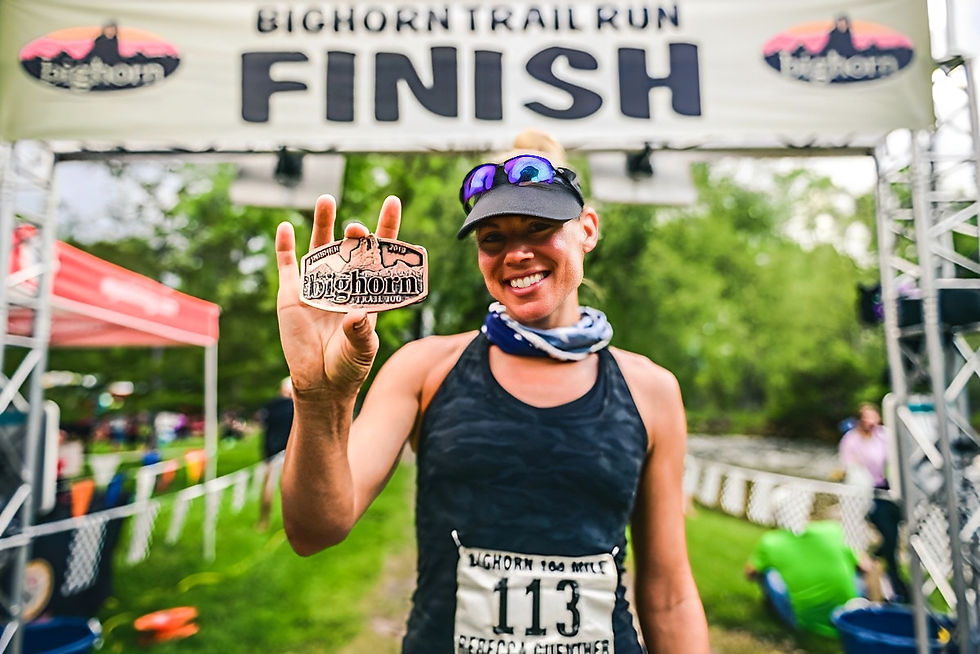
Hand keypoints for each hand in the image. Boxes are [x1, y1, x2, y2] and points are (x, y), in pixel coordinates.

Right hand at [275, 194, 401, 393]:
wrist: (320, 384)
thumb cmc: (349, 367)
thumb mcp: (362, 350)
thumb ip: (361, 332)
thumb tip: (357, 315)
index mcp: (368, 291)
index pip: (379, 253)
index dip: (386, 227)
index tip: (392, 201)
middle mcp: (344, 283)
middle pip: (350, 247)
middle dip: (355, 234)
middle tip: (356, 229)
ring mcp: (317, 286)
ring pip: (320, 247)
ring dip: (322, 222)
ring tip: (326, 199)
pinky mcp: (292, 295)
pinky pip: (287, 265)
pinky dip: (284, 246)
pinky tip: (284, 227)